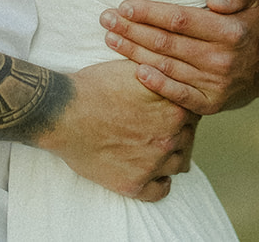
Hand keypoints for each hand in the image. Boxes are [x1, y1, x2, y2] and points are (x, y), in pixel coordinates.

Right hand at [34, 59, 197, 201]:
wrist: (62, 113)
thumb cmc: (96, 86)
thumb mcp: (136, 68)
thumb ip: (163, 75)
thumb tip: (177, 73)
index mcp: (174, 109)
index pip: (195, 112)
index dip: (183, 108)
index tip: (169, 107)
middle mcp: (170, 139)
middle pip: (189, 138)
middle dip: (178, 132)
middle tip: (158, 126)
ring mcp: (153, 164)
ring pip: (178, 165)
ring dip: (170, 156)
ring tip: (155, 148)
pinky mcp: (134, 184)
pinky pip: (161, 191)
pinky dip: (159, 182)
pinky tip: (151, 173)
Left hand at [100, 0, 258, 115]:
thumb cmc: (246, 28)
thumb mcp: (251, 3)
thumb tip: (214, 0)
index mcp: (229, 32)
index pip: (180, 19)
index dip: (150, 12)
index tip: (125, 5)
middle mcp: (221, 59)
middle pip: (166, 42)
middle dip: (132, 29)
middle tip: (107, 19)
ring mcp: (214, 84)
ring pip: (166, 65)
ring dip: (134, 52)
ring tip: (110, 38)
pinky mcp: (209, 104)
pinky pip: (179, 95)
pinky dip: (157, 84)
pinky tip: (136, 71)